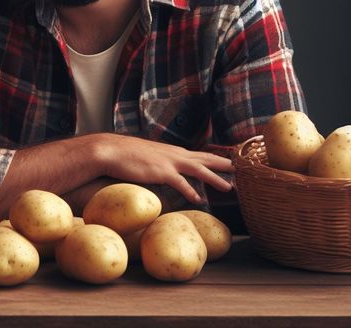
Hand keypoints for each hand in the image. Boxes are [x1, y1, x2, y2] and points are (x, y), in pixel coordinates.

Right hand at [97, 134, 233, 204]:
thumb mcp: (146, 157)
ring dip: (214, 178)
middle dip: (222, 163)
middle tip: (240, 167)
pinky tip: (198, 199)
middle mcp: (173, 154)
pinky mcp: (160, 172)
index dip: (213, 158)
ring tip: (228, 187)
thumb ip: (157, 164)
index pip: (198, 154)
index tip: (228, 162)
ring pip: (198, 169)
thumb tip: (161, 173)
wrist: (110, 151)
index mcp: (171, 151)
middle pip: (204, 157)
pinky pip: (180, 183)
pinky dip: (190, 190)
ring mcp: (168, 162)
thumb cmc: (125, 155)